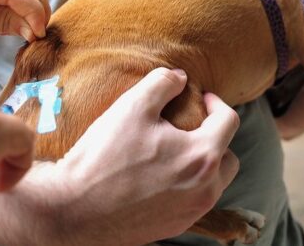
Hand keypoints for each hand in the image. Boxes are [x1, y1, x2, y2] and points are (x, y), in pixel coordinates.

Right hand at [49, 68, 240, 244]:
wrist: (74, 209)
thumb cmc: (104, 156)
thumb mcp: (132, 106)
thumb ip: (162, 83)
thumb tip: (180, 77)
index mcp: (202, 156)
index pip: (229, 121)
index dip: (216, 103)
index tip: (200, 98)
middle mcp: (205, 189)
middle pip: (228, 157)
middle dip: (215, 138)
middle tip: (191, 126)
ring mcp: (192, 213)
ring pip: (213, 183)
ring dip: (203, 164)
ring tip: (175, 151)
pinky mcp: (175, 227)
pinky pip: (193, 202)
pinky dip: (186, 186)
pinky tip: (160, 176)